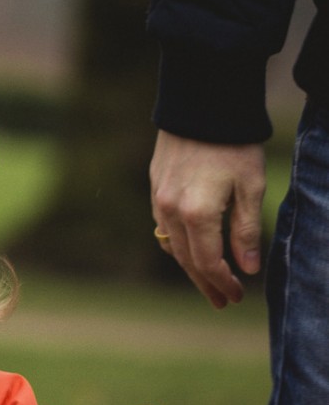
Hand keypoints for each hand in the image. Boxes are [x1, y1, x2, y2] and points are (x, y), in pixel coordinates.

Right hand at [150, 131, 266, 308]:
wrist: (201, 103)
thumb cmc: (232, 143)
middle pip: (187, 261)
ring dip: (190, 267)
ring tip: (208, 280)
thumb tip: (248, 268)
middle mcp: (171, 212)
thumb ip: (246, 230)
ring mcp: (159, 201)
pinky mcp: (155, 189)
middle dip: (206, 284)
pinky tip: (190, 249)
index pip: (209, 263)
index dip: (223, 283)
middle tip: (221, 301)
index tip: (237, 296)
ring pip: (172, 247)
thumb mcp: (250, 186)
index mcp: (197, 214)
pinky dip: (178, 245)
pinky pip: (163, 228)